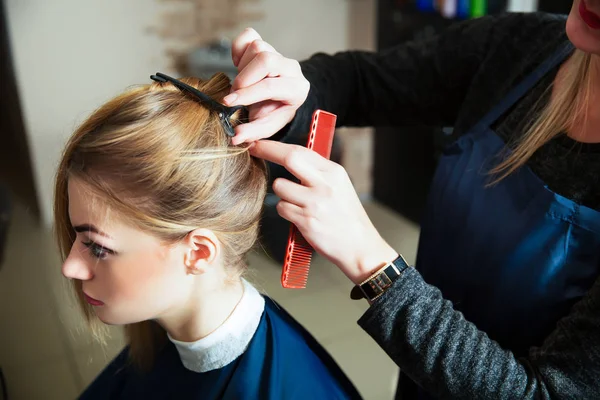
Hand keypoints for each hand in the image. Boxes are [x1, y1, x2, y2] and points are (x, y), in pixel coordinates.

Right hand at [224, 28, 309, 144]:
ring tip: (242, 83)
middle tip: (235, 94)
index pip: (270, 86)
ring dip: (243, 67)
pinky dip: (238, 49)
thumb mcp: (267, 125)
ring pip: (257, 47)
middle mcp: (291, 68)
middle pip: (265, 59)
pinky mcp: (266, 44)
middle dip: (244, 78)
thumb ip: (253, 132)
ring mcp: (279, 53)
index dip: (247, 94)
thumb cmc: (273, 112)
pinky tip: (239, 65)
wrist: (278, 98)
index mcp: (297, 89)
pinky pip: (249, 36)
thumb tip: (235, 137)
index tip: (228, 102)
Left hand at [249, 140, 397, 283]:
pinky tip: (299, 217)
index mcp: (334, 172)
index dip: (276, 145)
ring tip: (296, 202)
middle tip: (254, 150)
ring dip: (281, 193)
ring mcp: (315, 203)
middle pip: (289, 158)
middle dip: (267, 151)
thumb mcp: (340, 186)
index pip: (301, 150)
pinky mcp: (306, 221)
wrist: (360, 246)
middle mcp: (325, 184)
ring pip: (280, 186)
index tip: (260, 142)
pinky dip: (286, 211)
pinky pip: (282, 208)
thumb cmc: (347, 217)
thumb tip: (290, 157)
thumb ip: (318, 172)